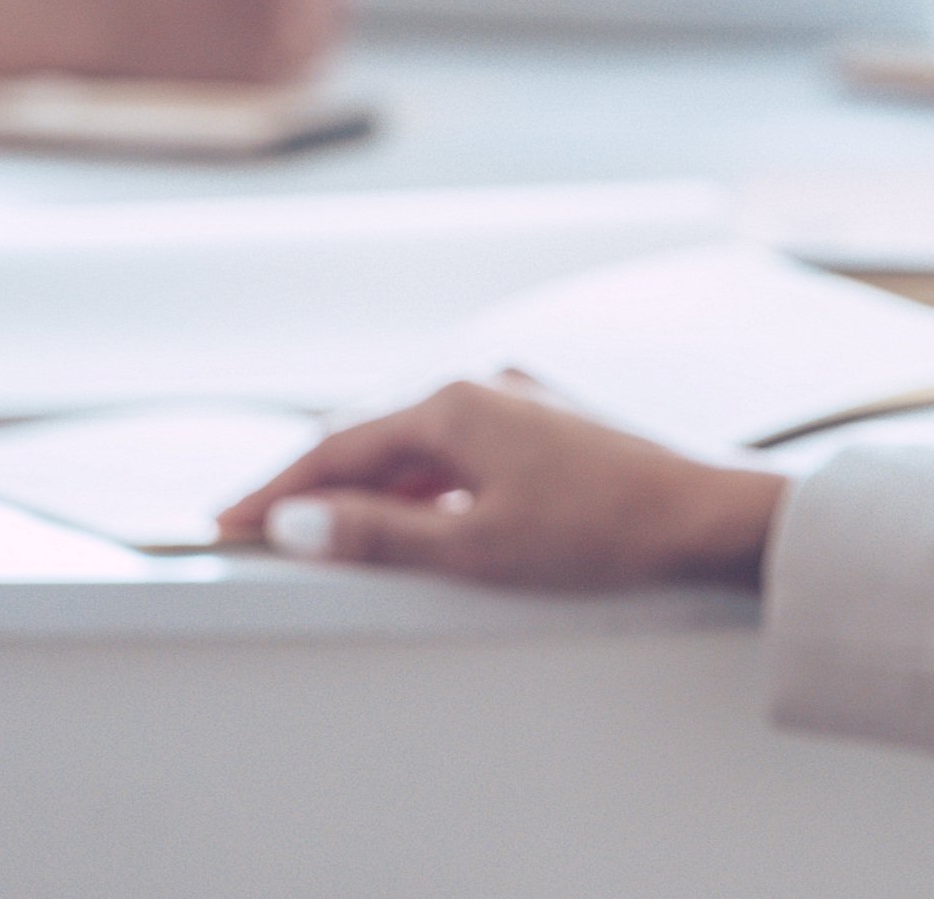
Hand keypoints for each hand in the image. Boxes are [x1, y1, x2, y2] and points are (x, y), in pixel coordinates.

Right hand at [214, 377, 786, 590]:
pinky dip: (420, 485)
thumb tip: (298, 525)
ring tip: (324, 533)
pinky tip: (417, 519)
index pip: (337, 449)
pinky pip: (458, 452)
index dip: (277, 491)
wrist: (706, 517)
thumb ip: (380, 535)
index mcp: (455, 404)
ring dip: (368, 488)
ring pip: (416, 446)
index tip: (227, 522)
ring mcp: (517, 401)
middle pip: (372, 440)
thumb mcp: (476, 547)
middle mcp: (481, 386)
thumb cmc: (601, 530)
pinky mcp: (546, 425)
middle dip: (313, 486)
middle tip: (257, 527)